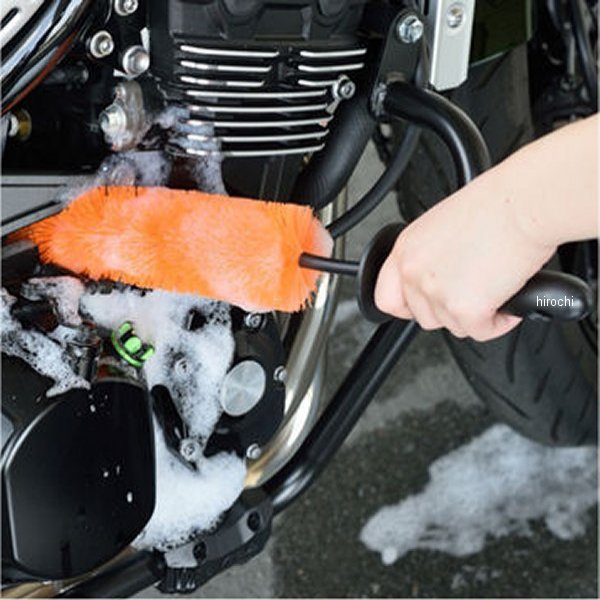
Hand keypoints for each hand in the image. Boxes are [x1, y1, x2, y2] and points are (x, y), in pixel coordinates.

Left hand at [373, 169, 556, 340]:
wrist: (524, 204)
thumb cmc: (495, 206)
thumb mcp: (444, 227)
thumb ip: (431, 257)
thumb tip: (441, 277)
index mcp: (406, 249)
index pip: (386, 297)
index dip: (407, 307)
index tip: (423, 306)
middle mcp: (415, 272)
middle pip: (423, 316)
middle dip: (450, 310)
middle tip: (473, 292)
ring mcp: (437, 293)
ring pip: (453, 326)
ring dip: (476, 315)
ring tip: (495, 289)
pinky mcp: (465, 310)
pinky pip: (482, 332)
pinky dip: (499, 322)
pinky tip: (509, 300)